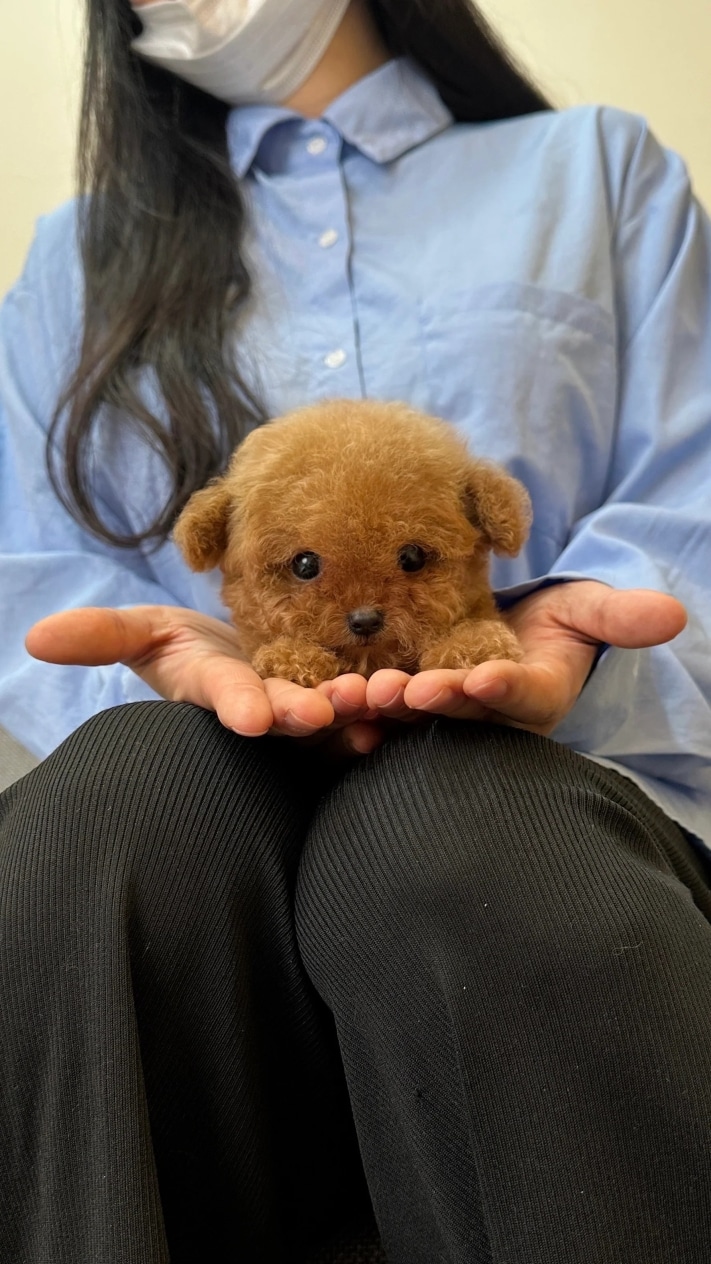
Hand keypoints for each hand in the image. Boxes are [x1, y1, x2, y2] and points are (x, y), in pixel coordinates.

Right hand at [24, 605, 385, 760]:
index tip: (250, 717)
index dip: (237, 706)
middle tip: (323, 710)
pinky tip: (419, 694)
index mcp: (221, 691)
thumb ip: (102, 635)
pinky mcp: (352, 701)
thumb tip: (35, 637)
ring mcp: (312, 707)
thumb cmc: (193, 646)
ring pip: (340, 714)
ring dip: (358, 708)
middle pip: (289, 712)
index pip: (227, 698)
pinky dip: (396, 702)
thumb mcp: (146, 632)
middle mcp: (269, 708)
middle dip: (303, 713)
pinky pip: (379, 705)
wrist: (254, 649)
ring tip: (378, 696)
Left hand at [362, 583, 686, 735]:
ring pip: (411, 716)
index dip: (502, 689)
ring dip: (385, 707)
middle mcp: (484, 715)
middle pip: (458, 714)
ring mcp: (441, 712)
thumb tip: (674, 616)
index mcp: (531, 695)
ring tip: (361, 692)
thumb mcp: (587, 610)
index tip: (483, 679)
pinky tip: (329, 698)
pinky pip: (378, 710)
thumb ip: (619, 616)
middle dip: (434, 703)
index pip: (520, 696)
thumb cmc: (551, 620)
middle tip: (405, 690)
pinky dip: (356, 706)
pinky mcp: (405, 701)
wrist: (504, 624)